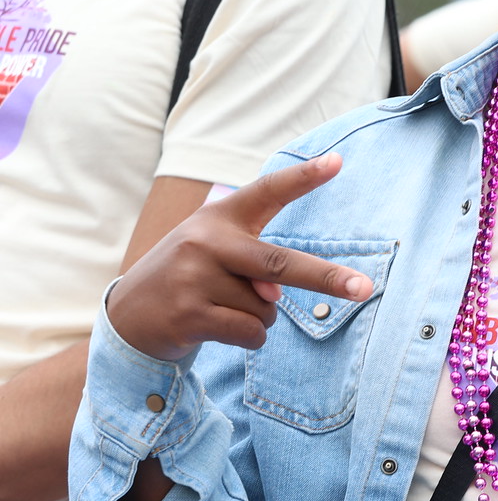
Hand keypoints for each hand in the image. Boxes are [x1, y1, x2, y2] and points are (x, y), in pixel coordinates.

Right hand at [107, 155, 370, 361]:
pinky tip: (218, 329)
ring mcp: (193, 278)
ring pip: (266, 308)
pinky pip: (250, 332)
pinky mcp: (188, 314)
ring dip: (259, 317)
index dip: (303, 177)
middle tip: (365, 289)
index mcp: (219, 217)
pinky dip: (250, 338)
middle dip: (327, 278)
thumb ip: (256, 267)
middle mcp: (205, 242)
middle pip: (280, 264)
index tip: (337, 162)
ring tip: (222, 308)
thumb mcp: (217, 255)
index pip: (267, 192)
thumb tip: (273, 297)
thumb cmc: (191, 277)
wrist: (128, 315)